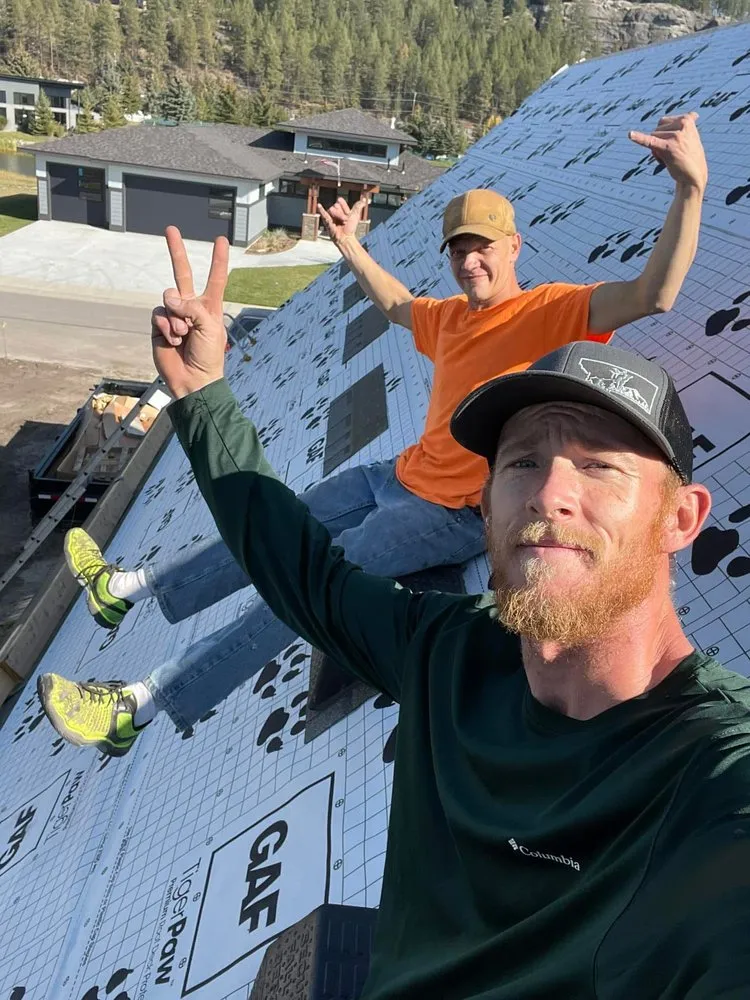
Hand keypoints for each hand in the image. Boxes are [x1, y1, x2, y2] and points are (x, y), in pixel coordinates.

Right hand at [151, 227, 228, 398]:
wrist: (193, 379)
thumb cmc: (208, 354)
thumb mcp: (208, 326)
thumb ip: (190, 307)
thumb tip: (167, 296)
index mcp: (209, 306)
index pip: (215, 278)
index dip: (218, 260)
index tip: (221, 240)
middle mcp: (190, 306)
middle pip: (181, 273)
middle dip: (176, 251)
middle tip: (171, 228)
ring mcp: (173, 314)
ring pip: (168, 300)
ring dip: (176, 319)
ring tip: (184, 336)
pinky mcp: (159, 325)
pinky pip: (158, 314)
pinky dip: (166, 327)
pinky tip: (173, 340)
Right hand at [318, 196, 365, 246]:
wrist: (346, 237)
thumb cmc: (351, 228)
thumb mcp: (355, 215)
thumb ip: (358, 206)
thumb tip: (364, 200)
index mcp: (342, 210)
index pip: (340, 201)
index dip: (344, 206)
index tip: (347, 213)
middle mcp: (336, 212)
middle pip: (336, 205)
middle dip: (341, 212)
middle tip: (345, 220)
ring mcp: (331, 217)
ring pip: (332, 209)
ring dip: (337, 215)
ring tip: (341, 222)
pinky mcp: (327, 221)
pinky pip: (323, 213)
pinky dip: (321, 209)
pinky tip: (319, 205)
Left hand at [628, 111, 707, 193]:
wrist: (694, 176)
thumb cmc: (689, 156)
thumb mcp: (690, 136)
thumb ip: (685, 125)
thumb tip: (694, 115)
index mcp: (688, 120)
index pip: (663, 121)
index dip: (664, 133)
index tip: (676, 143)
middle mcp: (683, 125)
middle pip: (656, 130)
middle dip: (659, 141)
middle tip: (672, 153)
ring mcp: (676, 136)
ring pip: (652, 137)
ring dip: (656, 150)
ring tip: (669, 158)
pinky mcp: (668, 148)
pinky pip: (649, 141)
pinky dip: (638, 138)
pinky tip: (630, 135)